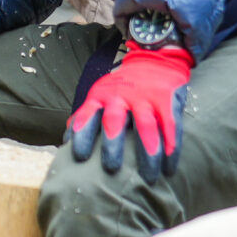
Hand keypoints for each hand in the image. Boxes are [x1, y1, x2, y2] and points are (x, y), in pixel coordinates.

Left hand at [67, 41, 195, 179]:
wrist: (154, 59)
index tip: (78, 157)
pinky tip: (170, 166)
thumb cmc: (123, 87)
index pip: (87, 116)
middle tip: (111, 169)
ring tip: (148, 177)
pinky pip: (169, 125)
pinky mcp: (166, 100)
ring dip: (147, 152)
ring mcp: (145, 97)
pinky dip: (171, 145)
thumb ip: (87, 115)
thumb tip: (66, 139)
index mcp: (101, 97)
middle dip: (112, 145)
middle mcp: (121, 97)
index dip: (82, 135)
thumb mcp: (100, 94)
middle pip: (114, 121)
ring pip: (145, 126)